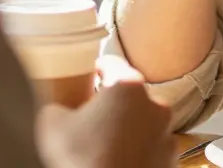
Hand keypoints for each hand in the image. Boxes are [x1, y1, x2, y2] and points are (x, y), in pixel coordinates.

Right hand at [35, 56, 174, 167]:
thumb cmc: (80, 162)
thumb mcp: (51, 124)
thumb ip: (57, 103)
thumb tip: (58, 105)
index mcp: (128, 87)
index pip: (111, 63)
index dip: (97, 68)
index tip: (91, 75)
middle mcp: (155, 106)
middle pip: (131, 94)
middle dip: (113, 104)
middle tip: (92, 119)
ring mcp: (167, 136)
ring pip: (144, 122)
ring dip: (128, 128)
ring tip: (104, 146)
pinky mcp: (171, 162)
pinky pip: (151, 147)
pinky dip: (138, 150)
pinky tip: (118, 160)